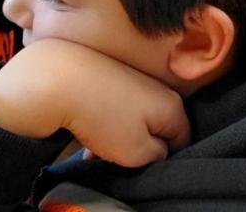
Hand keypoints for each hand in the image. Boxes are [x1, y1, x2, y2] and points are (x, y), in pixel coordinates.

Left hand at [0, 39, 189, 165]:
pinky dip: (106, 125)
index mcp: (172, 106)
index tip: (145, 165)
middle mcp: (158, 89)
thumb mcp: (137, 152)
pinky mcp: (113, 79)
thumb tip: (160, 151)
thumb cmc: (102, 116)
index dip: (165, 158)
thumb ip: (157, 156)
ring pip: (133, 122)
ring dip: (118, 141)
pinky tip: (88, 136)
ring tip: (96, 150)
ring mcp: (134, 82)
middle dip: (139, 150)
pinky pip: (117, 110)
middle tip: (119, 160)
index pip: (183, 139)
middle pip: (157, 130)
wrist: (62, 80)